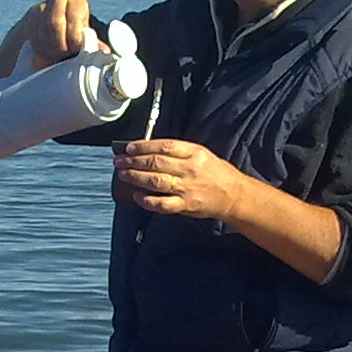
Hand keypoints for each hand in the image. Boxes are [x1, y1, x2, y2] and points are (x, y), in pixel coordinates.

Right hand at [0, 0, 97, 77]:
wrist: (50, 25)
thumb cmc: (73, 31)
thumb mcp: (84, 33)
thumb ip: (93, 42)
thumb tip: (105, 52)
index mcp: (77, 0)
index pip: (73, 18)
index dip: (74, 38)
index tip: (75, 49)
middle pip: (55, 24)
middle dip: (60, 44)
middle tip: (64, 53)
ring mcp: (42, 6)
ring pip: (42, 31)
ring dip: (49, 48)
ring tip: (56, 55)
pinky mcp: (30, 17)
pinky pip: (32, 35)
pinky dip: (39, 48)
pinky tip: (45, 53)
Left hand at [113, 138, 259, 220]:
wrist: (233, 194)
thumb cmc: (214, 172)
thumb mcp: (200, 154)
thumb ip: (177, 152)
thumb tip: (147, 149)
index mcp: (194, 152)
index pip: (164, 146)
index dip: (143, 146)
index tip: (128, 147)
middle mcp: (189, 169)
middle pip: (156, 163)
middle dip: (133, 161)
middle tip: (119, 161)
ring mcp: (186, 188)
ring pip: (155, 181)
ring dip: (136, 177)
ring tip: (123, 174)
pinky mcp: (185, 205)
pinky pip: (161, 204)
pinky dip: (146, 200)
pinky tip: (136, 195)